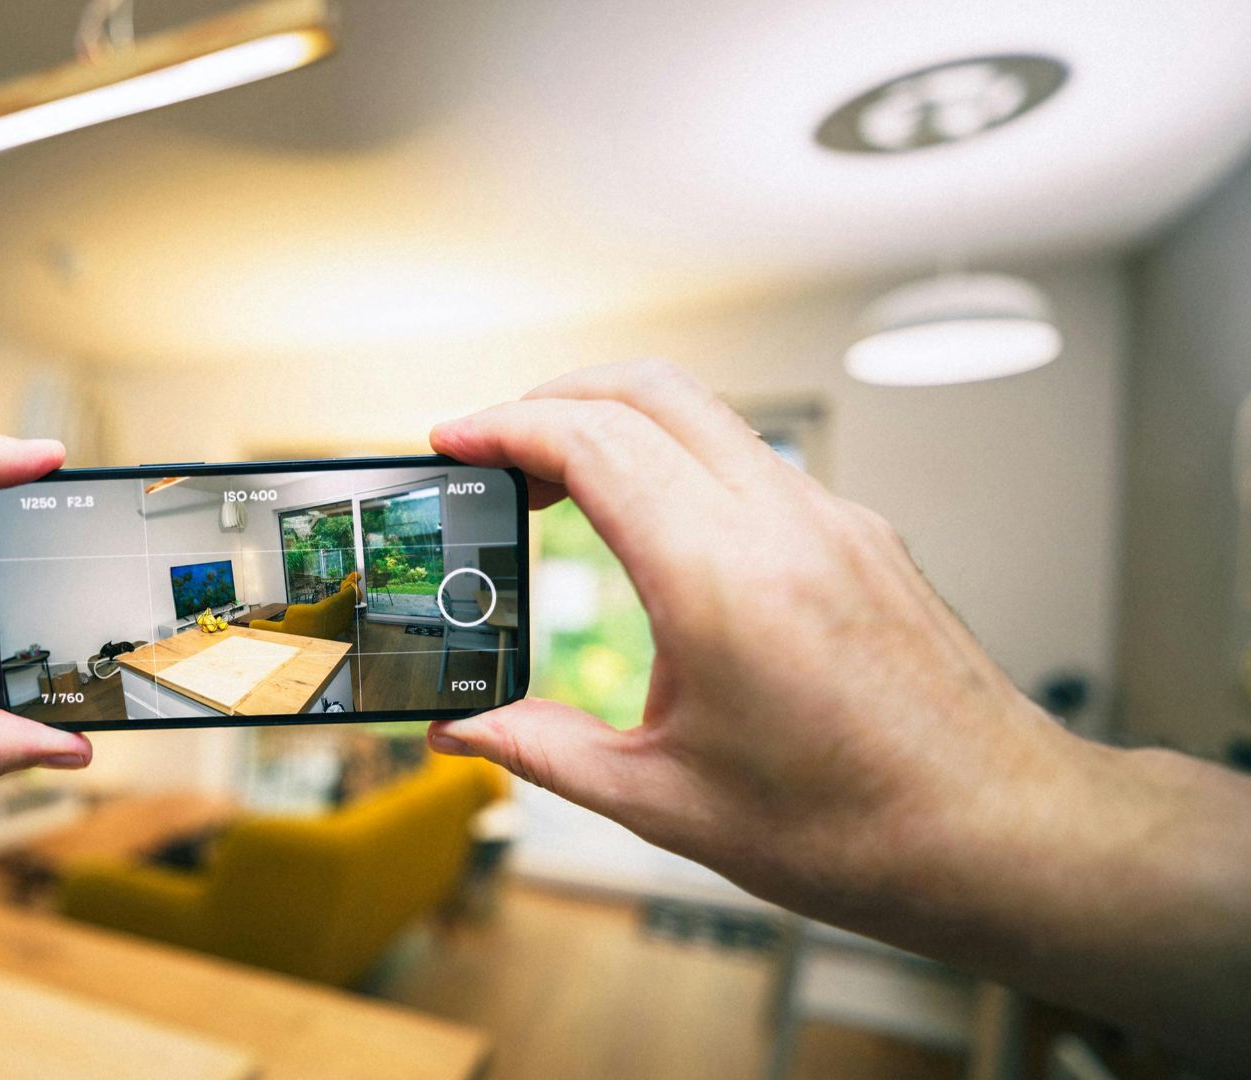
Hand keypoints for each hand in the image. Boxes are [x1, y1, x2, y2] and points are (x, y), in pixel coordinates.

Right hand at [426, 361, 1250, 1063]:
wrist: (999, 833)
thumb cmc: (854, 827)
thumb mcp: (665, 800)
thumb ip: (546, 750)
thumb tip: (466, 734)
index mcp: (721, 579)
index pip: (593, 444)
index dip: (505, 427)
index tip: (454, 439)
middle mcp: (782, 525)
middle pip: (646, 389)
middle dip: (552, 397)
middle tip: (494, 446)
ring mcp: (831, 520)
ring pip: (705, 414)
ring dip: (620, 423)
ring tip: (562, 484)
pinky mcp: (861, 536)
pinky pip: (752, 460)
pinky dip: (681, 461)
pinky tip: (657, 529)